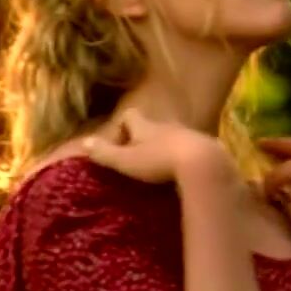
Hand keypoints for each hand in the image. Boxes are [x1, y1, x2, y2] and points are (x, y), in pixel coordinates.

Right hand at [81, 108, 235, 184]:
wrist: (202, 162)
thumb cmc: (159, 161)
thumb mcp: (126, 160)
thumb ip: (105, 153)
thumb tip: (84, 142)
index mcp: (146, 127)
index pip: (130, 116)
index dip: (122, 126)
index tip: (118, 144)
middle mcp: (167, 126)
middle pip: (153, 126)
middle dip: (145, 140)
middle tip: (138, 159)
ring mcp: (188, 135)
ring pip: (173, 137)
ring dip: (166, 149)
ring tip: (160, 169)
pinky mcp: (206, 147)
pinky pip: (192, 149)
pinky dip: (185, 158)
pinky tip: (184, 174)